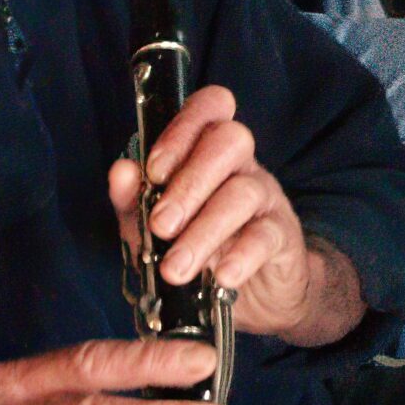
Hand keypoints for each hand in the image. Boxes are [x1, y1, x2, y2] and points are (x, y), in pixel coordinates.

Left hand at [107, 85, 314, 336]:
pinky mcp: (282, 235)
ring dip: (204, 231)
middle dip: (189, 183)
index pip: (210, 108)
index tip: (154, 171)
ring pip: (243, 192)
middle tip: (162, 225)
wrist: (247, 296)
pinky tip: (222, 275)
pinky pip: (267, 235)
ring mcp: (266, 197)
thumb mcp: (155, 227)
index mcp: (208, 151)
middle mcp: (241, 165)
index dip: (182, 129)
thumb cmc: (196, 248)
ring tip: (176, 268)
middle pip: (230, 140)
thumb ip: (135, 201)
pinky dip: (242, 256)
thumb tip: (121, 172)